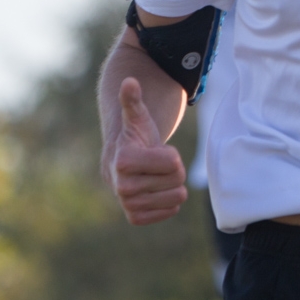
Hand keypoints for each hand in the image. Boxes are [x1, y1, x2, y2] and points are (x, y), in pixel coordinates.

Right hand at [104, 77, 187, 225]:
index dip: (171, 154)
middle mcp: (122, 187)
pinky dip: (169, 202)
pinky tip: (156, 191)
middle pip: (177, 179)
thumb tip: (130, 81)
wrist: (123, 164)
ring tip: (156, 177)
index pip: (174, 162)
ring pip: (177, 197)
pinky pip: (170, 211)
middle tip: (156, 165)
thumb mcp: (137, 117)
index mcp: (124, 161)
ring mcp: (128, 204)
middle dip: (173, 170)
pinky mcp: (135, 217)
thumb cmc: (135, 138)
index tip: (155, 151)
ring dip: (171, 186)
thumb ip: (133, 100)